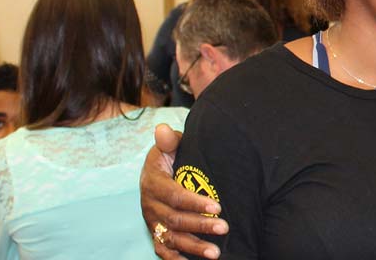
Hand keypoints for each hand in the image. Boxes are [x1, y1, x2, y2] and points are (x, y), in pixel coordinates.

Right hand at [141, 123, 227, 258]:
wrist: (154, 173)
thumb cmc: (168, 158)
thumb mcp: (167, 147)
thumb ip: (169, 141)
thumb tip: (163, 129)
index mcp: (154, 182)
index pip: (175, 196)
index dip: (195, 202)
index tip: (217, 206)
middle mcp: (151, 204)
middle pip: (175, 220)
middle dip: (200, 226)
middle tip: (224, 228)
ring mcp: (152, 221)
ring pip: (171, 238)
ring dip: (193, 247)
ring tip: (215, 253)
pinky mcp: (155, 233)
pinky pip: (162, 249)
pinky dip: (175, 258)